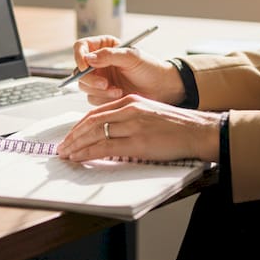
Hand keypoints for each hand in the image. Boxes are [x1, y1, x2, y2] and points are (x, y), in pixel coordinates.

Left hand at [55, 94, 220, 162]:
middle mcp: (129, 109)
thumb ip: (130, 119)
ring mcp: (132, 125)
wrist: (198, 130)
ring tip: (66, 154)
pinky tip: (79, 158)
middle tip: (62, 146)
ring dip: (76, 145)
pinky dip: (88, 153)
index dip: (79, 126)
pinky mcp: (137, 142)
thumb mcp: (150, 113)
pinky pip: (105, 147)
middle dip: (73, 136)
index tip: (71, 136)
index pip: (97, 112)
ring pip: (94, 134)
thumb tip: (111, 133)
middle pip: (91, 122)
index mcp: (131, 101)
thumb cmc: (177, 126)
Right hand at [70, 35, 184, 104]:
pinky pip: (93, 99)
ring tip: (118, 91)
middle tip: (105, 84)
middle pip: (79, 70)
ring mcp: (99, 78)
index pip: (81, 47)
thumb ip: (109, 55)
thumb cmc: (149, 68)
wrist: (161, 88)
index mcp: (104, 46)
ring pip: (84, 86)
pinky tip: (119, 95)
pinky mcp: (102, 94)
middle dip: (91, 80)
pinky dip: (104, 99)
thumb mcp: (131, 57)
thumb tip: (88, 59)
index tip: (86, 67)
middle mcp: (98, 62)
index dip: (79, 57)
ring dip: (99, 91)